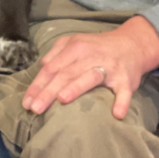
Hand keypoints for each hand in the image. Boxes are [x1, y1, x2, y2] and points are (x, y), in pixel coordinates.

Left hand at [22, 17, 158, 120]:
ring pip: (90, 77)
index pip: (51, 68)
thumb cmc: (96, 49)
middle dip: (49, 91)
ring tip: (63, 99)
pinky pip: (124, 92)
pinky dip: (121, 102)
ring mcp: (109, 67)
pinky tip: (116, 114)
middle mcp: (90, 55)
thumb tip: (42, 68)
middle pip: (65, 74)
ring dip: (76, 88)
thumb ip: (56, 54)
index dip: (38, 85)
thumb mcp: (74, 43)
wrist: (132, 45)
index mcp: (75, 47)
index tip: (27, 102)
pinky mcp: (126, 79)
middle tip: (35, 109)